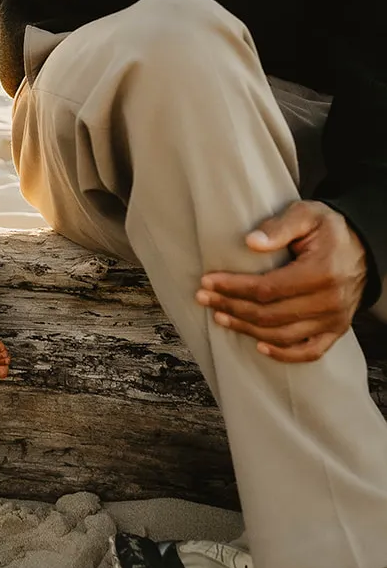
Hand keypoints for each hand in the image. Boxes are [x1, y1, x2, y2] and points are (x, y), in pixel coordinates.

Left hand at [197, 200, 367, 362]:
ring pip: (283, 335)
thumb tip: (250, 242)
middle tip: (203, 298)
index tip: (207, 282)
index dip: (234, 287)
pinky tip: (259, 346)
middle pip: (270, 315)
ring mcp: (334, 320)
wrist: (363, 246)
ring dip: (247, 329)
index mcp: (322, 272)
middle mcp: (330, 302)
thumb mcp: (307, 214)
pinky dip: (283, 354)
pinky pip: (309, 352)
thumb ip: (279, 227)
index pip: (268, 288)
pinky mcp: (336, 330)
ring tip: (220, 317)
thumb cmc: (329, 228)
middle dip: (232, 307)